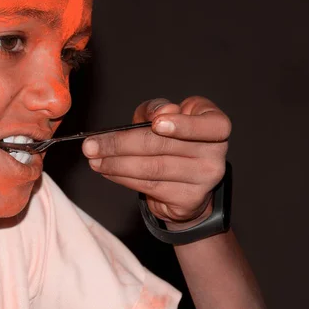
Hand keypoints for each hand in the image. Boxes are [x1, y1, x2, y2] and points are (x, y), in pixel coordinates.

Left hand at [82, 97, 230, 226]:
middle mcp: (217, 153)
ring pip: (153, 168)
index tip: (156, 124)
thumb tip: (157, 114)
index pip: (209, 125)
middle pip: (165, 146)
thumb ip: (157, 109)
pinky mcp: (188, 199)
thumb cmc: (173, 137)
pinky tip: (107, 171)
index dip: (183, 125)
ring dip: (116, 163)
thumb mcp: (165, 115)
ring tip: (94, 159)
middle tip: (92, 144)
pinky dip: (123, 178)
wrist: (185, 180)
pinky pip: (150, 185)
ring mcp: (205, 179)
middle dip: (121, 143)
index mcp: (215, 124)